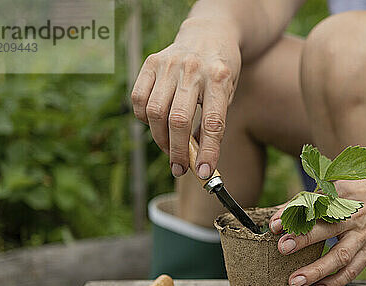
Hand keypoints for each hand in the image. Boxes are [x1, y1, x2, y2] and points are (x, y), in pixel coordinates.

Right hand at [131, 18, 240, 177]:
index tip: (203, 173)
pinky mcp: (151, 62)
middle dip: (177, 151)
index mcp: (219, 78)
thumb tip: (197, 161)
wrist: (210, 33)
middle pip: (178, 120)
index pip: (213, 122)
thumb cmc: (220, 73)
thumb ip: (212, 125)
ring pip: (154, 112)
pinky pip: (138, 99)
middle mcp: (193, 69)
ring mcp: (169, 63)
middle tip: (180, 168)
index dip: (208, 152)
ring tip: (170, 147)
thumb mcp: (226, 96)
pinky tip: (156, 124)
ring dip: (160, 138)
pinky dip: (144, 119)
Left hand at [269, 166, 365, 285]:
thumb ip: (304, 202)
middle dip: (305, 239)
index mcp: (342, 194)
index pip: (314, 204)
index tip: (274, 225)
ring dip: (317, 270)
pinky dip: (335, 282)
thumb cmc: (355, 191)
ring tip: (294, 282)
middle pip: (328, 228)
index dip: (293, 214)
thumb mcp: (333, 186)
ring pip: (341, 256)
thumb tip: (276, 220)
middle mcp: (354, 215)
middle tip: (282, 248)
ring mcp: (364, 235)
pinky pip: (353, 270)